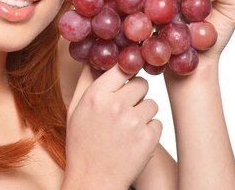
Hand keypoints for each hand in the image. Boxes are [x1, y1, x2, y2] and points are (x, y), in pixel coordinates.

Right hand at [62, 64, 161, 189]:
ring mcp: (134, 122)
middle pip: (142, 84)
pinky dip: (149, 132)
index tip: (129, 75)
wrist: (92, 180)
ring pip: (152, 104)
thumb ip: (86, 81)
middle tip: (124, 110)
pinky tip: (134, 141)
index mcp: (96, 95)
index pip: (122, 67)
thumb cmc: (82, 144)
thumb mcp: (76, 109)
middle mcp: (116, 105)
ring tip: (127, 129)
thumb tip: (94, 57)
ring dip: (144, 114)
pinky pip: (158, 123)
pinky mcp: (148, 138)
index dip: (127, 70)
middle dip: (136, 95)